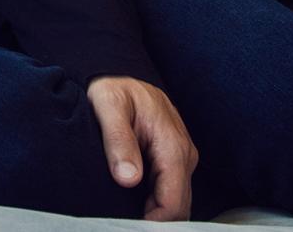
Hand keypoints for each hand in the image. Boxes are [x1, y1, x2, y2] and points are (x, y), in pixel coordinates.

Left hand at [86, 74, 198, 221]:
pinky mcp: (174, 160)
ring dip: (157, 216)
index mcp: (172, 144)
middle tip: (123, 224)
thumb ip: (118, 140)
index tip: (129, 227)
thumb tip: (129, 178)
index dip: (155, 223)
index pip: (173, 202)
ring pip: (177, 202)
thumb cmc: (115, 89)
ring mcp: (182, 157)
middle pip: (180, 207)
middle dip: (157, 223)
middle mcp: (184, 154)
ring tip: (127, 218)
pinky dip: (157, 205)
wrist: (122, 76)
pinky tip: (136, 209)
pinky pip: (171, 191)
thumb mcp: (108, 105)